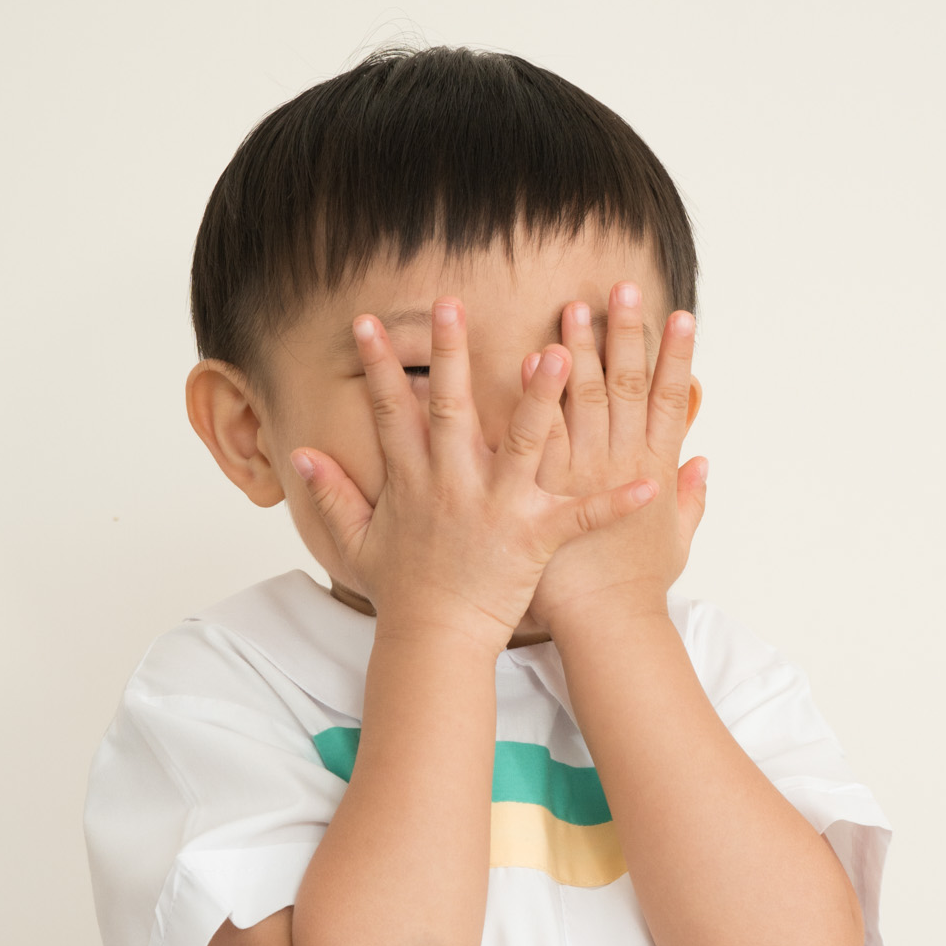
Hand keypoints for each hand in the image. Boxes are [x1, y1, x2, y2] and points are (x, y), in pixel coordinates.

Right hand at [290, 300, 658, 656]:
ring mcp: (497, 509)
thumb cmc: (402, 592)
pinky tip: (647, 481)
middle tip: (454, 303)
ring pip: (523, 443)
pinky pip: (580, 514)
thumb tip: (298, 454)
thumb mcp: (358, 542)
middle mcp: (455, 485)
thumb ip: (330, 494)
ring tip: (559, 354)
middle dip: (453, 355)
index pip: (392, 412)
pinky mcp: (534, 538)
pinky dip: (614, 501)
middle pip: (453, 409)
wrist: (435, 641)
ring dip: (541, 398)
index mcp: (415, 481)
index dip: (378, 365)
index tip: (367, 321)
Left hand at [518, 282, 707, 638]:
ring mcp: (584, 473)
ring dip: (580, 350)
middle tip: (622, 287)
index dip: (679, 355)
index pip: (673, 399)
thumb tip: (703, 465)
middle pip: (628, 385)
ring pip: (583, 399)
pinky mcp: (546, 490)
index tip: (681, 315)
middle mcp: (623, 463)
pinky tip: (527, 361)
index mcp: (656, 469)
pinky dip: (535, 397)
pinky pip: (539, 433)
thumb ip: (691, 498)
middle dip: (627, 333)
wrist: (604, 623)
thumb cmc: (637, 587)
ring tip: (574, 307)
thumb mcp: (676, 540)